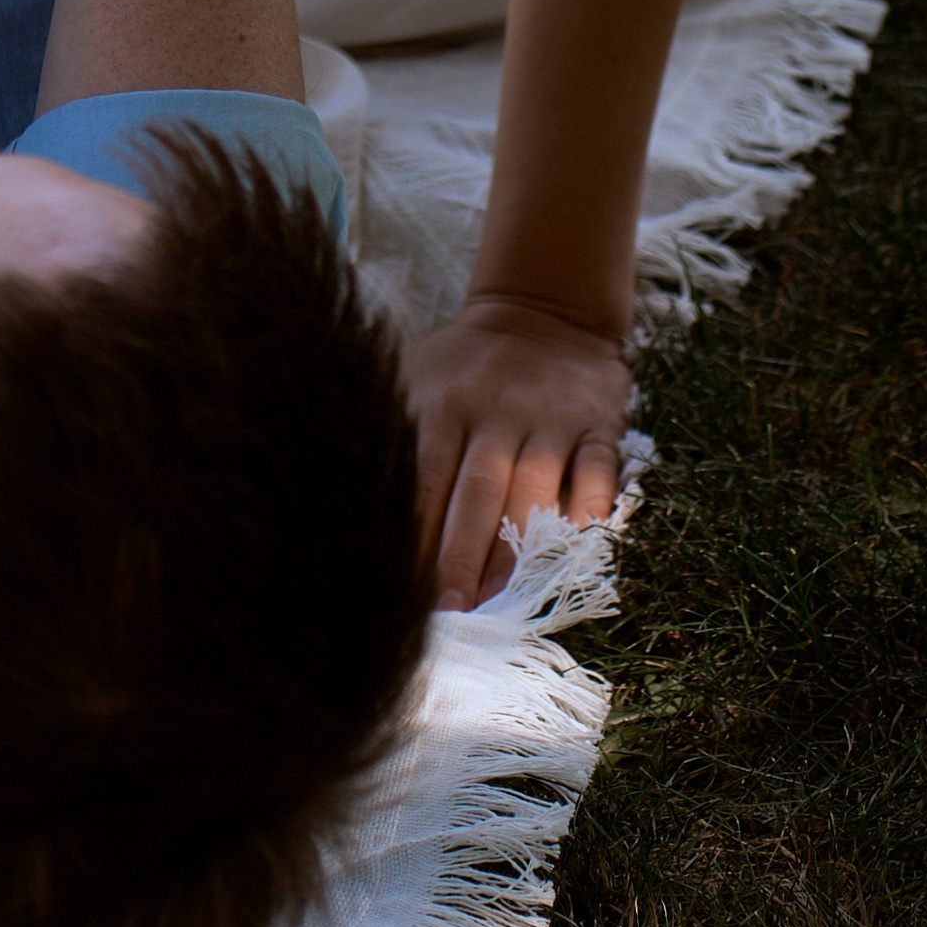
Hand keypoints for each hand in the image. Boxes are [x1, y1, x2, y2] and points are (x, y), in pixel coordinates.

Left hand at [403, 292, 631, 608]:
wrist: (542, 312)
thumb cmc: (462, 368)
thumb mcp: (411, 376)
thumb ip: (380, 429)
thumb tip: (329, 497)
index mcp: (442, 404)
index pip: (424, 480)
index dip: (414, 536)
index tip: (400, 590)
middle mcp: (496, 412)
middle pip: (477, 494)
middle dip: (461, 557)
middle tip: (450, 614)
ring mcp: (550, 418)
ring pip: (534, 492)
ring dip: (518, 552)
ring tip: (500, 604)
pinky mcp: (597, 425)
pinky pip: (596, 472)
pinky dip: (588, 507)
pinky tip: (575, 545)